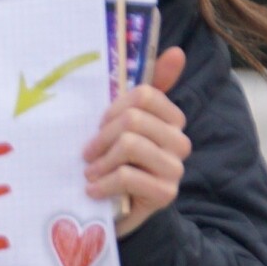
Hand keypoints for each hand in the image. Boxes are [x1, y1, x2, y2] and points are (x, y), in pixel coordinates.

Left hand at [83, 47, 190, 237]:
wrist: (117, 213)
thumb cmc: (115, 164)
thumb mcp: (121, 127)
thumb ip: (145, 92)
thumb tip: (176, 51)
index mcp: (171, 120)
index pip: (144, 95)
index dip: (112, 109)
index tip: (98, 126)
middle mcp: (179, 142)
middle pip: (133, 119)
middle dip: (102, 137)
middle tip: (87, 154)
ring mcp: (174, 168)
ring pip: (130, 145)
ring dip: (100, 162)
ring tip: (89, 173)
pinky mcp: (164, 193)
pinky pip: (127, 175)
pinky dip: (102, 183)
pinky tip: (93, 190)